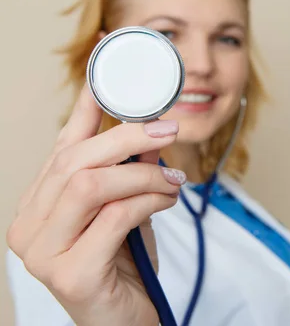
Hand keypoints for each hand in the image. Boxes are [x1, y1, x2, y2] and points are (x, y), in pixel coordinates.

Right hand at [6, 84, 185, 325]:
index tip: (103, 75)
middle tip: (167, 129)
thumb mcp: (127, 209)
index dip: (85, 108)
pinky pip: (113, 217)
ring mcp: (42, 253)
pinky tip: (166, 201)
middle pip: (75, 160)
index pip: (62, 146)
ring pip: (90, 184)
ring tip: (174, 178)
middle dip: (128, 137)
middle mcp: (29, 226)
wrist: (127, 321)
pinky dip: (147, 202)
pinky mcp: (68, 275)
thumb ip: (130, 173)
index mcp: (40, 205)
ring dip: (142, 174)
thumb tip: (151, 131)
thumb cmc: (126, 266)